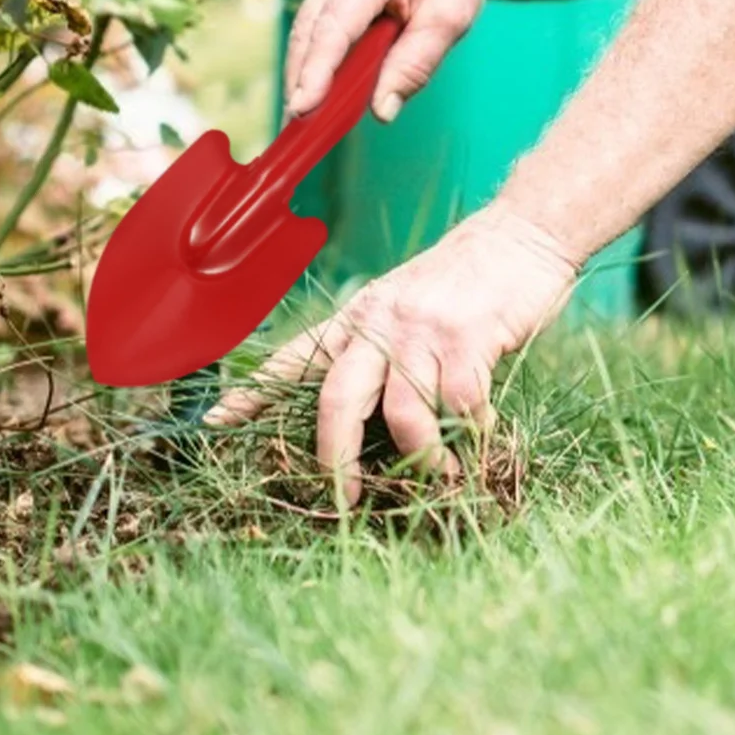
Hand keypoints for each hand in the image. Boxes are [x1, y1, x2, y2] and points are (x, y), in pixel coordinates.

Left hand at [204, 205, 578, 504]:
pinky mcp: (468, 337)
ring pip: (402, 415)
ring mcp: (422, 330)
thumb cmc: (466, 277)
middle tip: (344, 500)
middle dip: (336, 461)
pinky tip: (481, 439)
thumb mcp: (406, 301)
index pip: (293, 358)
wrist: (521, 234)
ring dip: (420, 459)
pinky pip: (460, 406)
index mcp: (358, 316)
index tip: (213, 424)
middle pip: (336, 402)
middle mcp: (380, 323)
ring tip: (439, 478)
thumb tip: (368, 414)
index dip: (252, 394)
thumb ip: (382, 347)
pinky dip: (471, 434)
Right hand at [284, 0, 511, 123]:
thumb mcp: (451, 18)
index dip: (317, 71)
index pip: (335, 26)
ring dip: (305, 77)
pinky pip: (316, 32)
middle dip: (302, 83)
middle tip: (297, 134)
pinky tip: (319, 98)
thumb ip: (416, 64)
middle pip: (310, 34)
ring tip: (304, 126)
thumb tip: (381, 111)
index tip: (302, 109)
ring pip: (306, 35)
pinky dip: (318, 64)